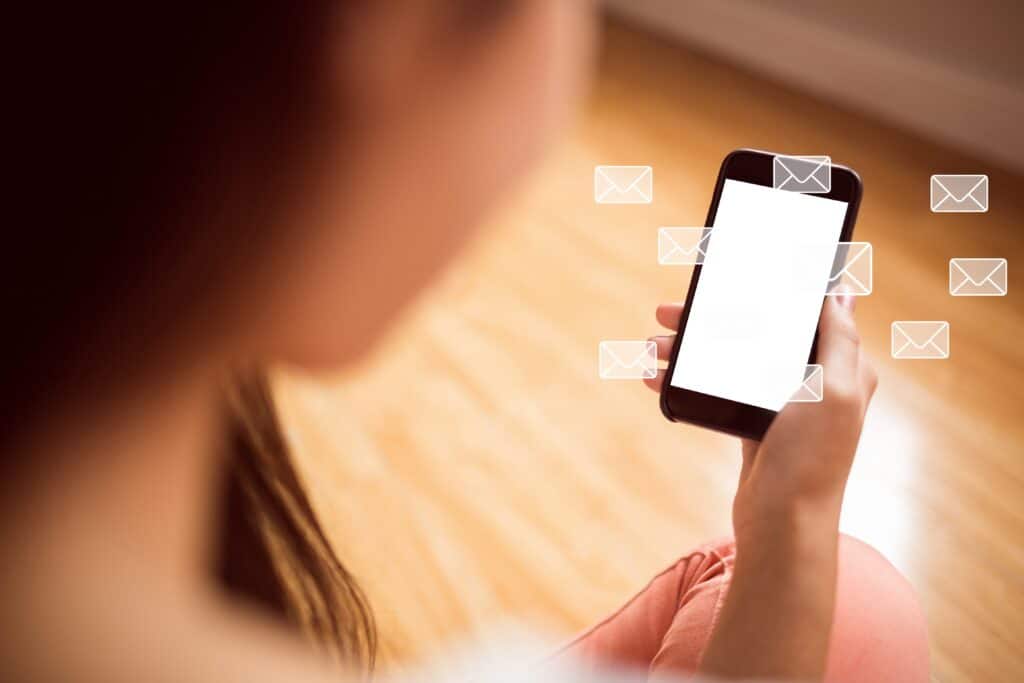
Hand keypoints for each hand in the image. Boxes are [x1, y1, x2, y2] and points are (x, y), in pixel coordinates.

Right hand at [646, 296, 877, 541]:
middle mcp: (812, 381)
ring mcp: (779, 403)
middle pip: (756, 332)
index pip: (804, 313)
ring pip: (729, 359)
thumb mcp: (833, 393)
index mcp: (840, 368)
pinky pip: (716, 388)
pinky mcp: (752, 423)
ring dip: (689, 350)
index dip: (769, 291)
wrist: (782, 526)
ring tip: (652, 347)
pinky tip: (656, 377)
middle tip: (669, 311)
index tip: (732, 274)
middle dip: (711, 319)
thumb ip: (840, 341)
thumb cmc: (813, 461)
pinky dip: (687, 381)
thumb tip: (842, 292)